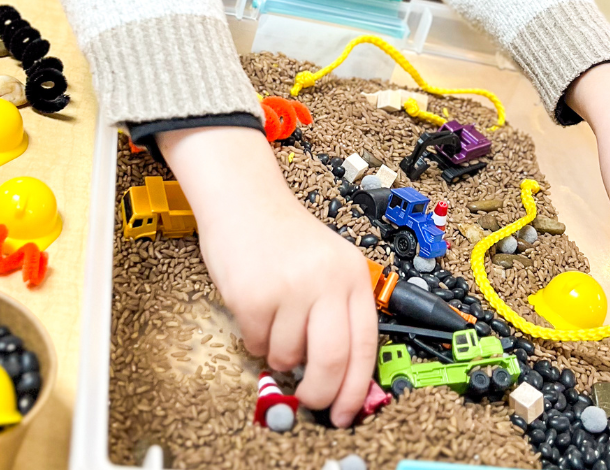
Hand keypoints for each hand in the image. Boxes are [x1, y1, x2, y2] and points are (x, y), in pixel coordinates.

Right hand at [157, 125, 376, 426]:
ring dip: (278, 353)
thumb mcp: (327, 264)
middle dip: (319, 392)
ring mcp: (291, 287)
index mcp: (352, 274)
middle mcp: (327, 279)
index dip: (357, 388)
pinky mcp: (255, 295)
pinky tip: (255, 307)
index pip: (365, 345)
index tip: (346, 411)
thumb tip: (342, 376)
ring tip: (274, 320)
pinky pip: (257, 344)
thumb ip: (338, 310)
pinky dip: (254, 337)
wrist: (244, 199)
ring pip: (288, 356)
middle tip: (308, 399)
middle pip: (333, 361)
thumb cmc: (283, 235)